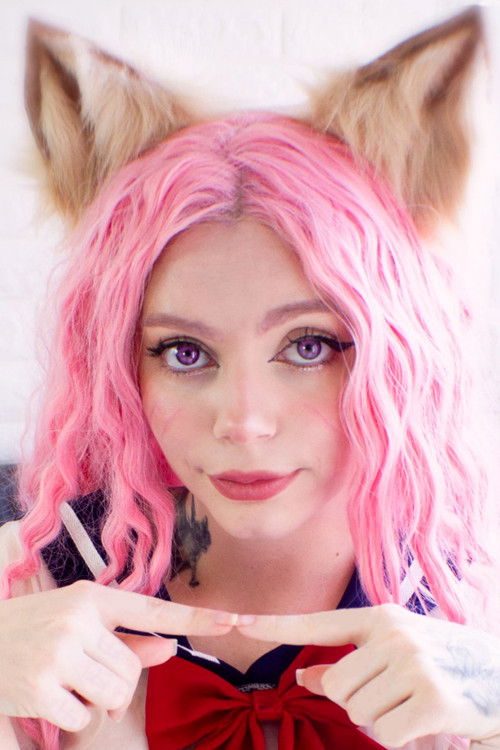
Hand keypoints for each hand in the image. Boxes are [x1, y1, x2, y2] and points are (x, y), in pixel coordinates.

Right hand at [0, 580, 234, 730]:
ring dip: (103, 701)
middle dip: (120, 682)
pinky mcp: (41, 687)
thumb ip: (128, 637)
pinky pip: (86, 715)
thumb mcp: (80, 622)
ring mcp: (58, 653)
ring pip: (116, 692)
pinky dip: (77, 715)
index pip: (152, 609)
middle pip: (134, 667)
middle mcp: (77, 620)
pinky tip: (54, 697)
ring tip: (75, 685)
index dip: (195, 617)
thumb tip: (170, 647)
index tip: (232, 619)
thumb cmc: (37, 630)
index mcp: (91, 597)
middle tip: (90, 675)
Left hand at [237, 603, 499, 746]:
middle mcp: (393, 635)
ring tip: (412, 704)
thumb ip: (348, 662)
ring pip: (358, 712)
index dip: (276, 626)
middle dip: (358, 702)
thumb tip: (303, 678)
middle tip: (396, 695)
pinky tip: (427, 721)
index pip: (318, 624)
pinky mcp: (429, 697)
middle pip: (336, 687)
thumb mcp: (397, 652)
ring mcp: (411, 664)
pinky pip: (386, 733)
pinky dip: (401, 737)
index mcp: (380, 619)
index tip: (238, 621)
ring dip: (381, 721)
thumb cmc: (445, 663)